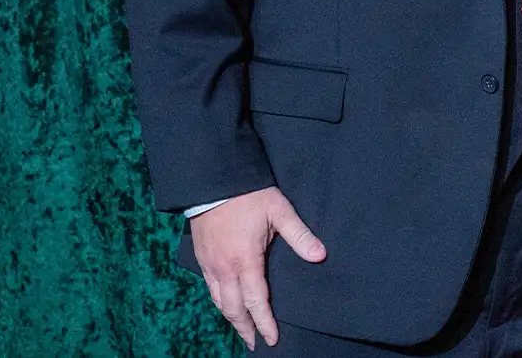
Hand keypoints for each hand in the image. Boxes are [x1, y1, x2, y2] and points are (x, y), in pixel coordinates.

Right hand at [189, 186, 326, 347]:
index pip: (256, 301)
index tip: (272, 339)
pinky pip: (208, 288)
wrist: (212, 180)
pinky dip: (218, 302)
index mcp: (245, 261)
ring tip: (241, 329)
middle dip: (245, 328)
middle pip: (234, 308)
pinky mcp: (200, 257)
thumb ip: (299, 235)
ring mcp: (210, 264)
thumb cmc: (248, 194)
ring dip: (231, 318)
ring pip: (218, 301)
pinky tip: (225, 303)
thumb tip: (320, 255)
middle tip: (255, 343)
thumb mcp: (279, 210)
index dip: (264, 323)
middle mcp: (225, 268)